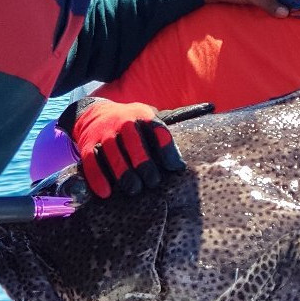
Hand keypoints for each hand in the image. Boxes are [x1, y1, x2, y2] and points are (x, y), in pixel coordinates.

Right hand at [56, 97, 213, 197]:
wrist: (94, 113)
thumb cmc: (131, 123)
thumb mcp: (150, 117)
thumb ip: (171, 125)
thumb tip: (211, 107)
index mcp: (143, 116)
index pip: (158, 131)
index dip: (167, 150)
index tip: (176, 168)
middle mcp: (123, 122)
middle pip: (135, 145)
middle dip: (145, 166)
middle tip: (153, 182)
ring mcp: (105, 134)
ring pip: (114, 156)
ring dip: (124, 175)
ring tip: (134, 189)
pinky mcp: (88, 146)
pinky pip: (92, 163)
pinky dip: (98, 179)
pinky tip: (107, 193)